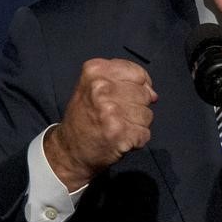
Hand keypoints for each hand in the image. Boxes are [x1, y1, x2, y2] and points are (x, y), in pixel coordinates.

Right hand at [44, 58, 157, 190]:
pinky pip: (145, 134)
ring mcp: (111, 111)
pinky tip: (119, 139)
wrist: (68, 151)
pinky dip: (136, 140)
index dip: (138, 86)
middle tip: (116, 116)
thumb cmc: (85, 116)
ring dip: (137, 125)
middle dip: (136, 107)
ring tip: (117, 127)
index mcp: (95, 71)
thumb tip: (153, 94)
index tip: (126, 96)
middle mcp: (101, 88)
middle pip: (145, 95)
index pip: (138, 74)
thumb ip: (126, 81)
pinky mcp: (119, 133)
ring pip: (147, 114)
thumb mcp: (95, 86)